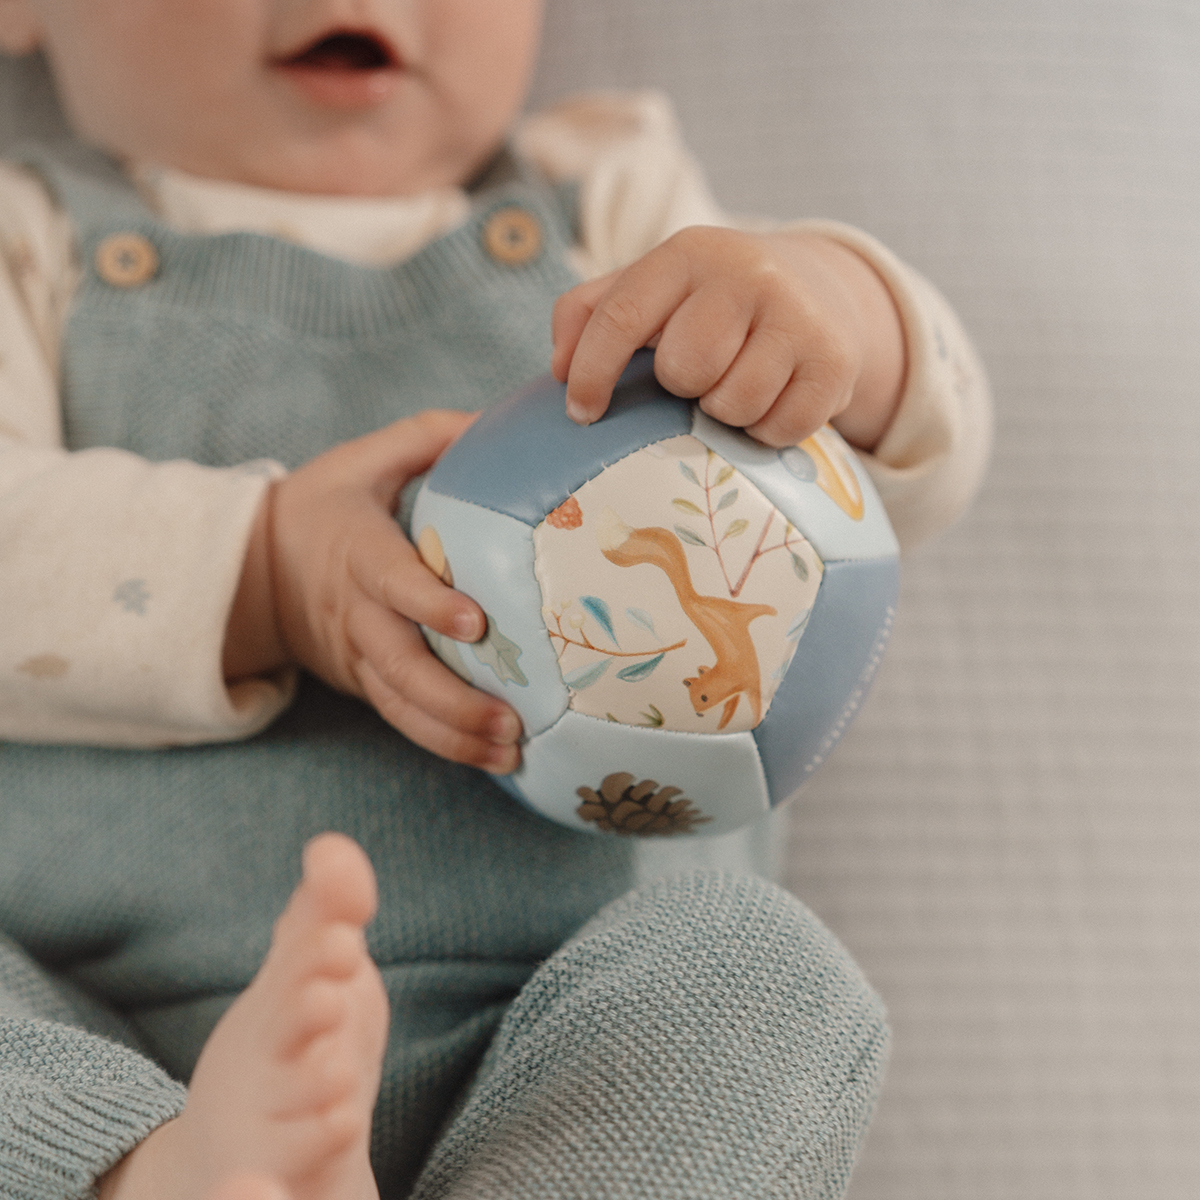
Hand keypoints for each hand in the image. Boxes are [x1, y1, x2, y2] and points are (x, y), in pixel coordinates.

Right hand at [222, 411, 521, 772]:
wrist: (254, 569)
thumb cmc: (325, 505)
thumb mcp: (364, 457)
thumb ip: (428, 436)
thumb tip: (497, 421)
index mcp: (356, 550)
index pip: (391, 579)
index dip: (429, 602)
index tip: (476, 623)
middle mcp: (354, 611)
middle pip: (398, 664)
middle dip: (452, 700)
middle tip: (511, 721)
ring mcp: (355, 654)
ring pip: (399, 704)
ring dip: (453, 735)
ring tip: (510, 751)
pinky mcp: (361, 681)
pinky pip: (399, 719)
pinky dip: (442, 744)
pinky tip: (491, 760)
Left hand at [551, 226, 905, 449]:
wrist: (818, 291)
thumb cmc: (709, 303)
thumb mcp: (650, 289)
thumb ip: (588, 314)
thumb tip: (558, 368)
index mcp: (688, 251)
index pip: (621, 315)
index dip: (591, 373)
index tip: (581, 412)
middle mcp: (748, 272)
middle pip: (683, 370)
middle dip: (682, 386)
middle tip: (698, 374)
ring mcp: (799, 315)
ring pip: (733, 403)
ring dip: (725, 412)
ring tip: (735, 383)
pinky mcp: (836, 361)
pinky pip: (778, 428)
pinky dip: (766, 429)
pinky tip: (772, 397)